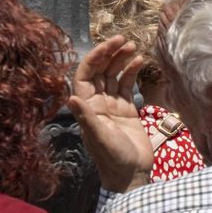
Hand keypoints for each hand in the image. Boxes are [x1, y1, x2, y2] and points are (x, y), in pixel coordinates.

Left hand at [67, 36, 152, 192]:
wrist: (131, 174)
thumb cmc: (113, 158)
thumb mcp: (99, 137)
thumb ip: (86, 118)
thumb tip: (71, 98)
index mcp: (87, 107)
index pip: (86, 76)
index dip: (95, 58)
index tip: (110, 45)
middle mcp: (97, 103)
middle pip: (100, 72)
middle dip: (109, 54)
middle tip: (123, 39)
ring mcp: (113, 105)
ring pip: (114, 76)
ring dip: (121, 60)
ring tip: (133, 47)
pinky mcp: (128, 109)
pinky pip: (128, 85)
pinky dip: (133, 72)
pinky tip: (140, 62)